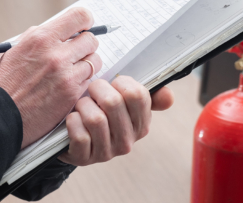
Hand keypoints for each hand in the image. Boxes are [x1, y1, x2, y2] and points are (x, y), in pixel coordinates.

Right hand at [0, 7, 101, 148]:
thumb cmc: (3, 85)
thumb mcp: (15, 49)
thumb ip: (40, 37)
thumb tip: (60, 30)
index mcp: (41, 39)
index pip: (79, 17)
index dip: (85, 20)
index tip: (84, 26)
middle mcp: (56, 55)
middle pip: (91, 40)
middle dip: (86, 44)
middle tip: (78, 51)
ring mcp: (66, 76)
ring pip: (95, 61)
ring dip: (86, 64)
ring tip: (72, 70)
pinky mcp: (71, 95)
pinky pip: (89, 81)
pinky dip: (82, 82)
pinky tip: (67, 86)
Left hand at [58, 76, 173, 165]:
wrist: (74, 136)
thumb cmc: (100, 112)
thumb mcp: (124, 102)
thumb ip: (145, 96)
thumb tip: (169, 95)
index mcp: (141, 124)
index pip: (137, 95)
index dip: (120, 83)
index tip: (113, 84)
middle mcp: (127, 141)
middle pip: (113, 102)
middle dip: (97, 88)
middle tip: (92, 90)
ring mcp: (107, 152)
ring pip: (95, 119)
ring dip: (83, 105)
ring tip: (82, 105)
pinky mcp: (85, 158)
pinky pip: (79, 135)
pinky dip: (73, 121)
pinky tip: (74, 119)